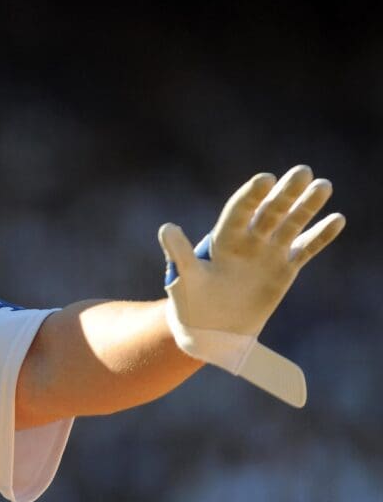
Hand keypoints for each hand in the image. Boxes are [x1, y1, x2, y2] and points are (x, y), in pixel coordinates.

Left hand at [158, 165, 345, 405]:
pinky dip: (320, 236)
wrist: (209, 329)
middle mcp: (248, 240)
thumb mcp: (183, 279)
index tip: (265, 179)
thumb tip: (166, 228)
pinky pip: (305, 249)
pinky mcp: (284, 269)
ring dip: (306, 206)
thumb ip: (178, 254)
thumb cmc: (190, 303)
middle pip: (269, 211)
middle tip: (302, 172)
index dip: (251, 196)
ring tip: (324, 185)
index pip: (239, 212)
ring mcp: (268, 253)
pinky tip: (337, 219)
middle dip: (285, 193)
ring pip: (291, 224)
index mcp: (223, 239)